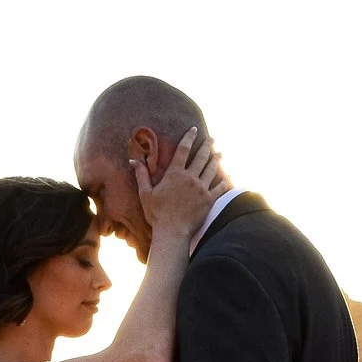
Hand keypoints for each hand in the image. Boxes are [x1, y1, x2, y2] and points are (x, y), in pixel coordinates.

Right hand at [135, 127, 229, 243]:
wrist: (172, 232)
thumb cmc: (156, 213)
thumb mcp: (145, 193)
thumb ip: (141, 175)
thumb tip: (133, 160)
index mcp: (175, 174)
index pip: (183, 149)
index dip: (189, 137)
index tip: (194, 129)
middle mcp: (190, 177)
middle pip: (201, 157)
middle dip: (207, 145)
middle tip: (212, 138)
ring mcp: (202, 188)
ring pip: (212, 169)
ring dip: (217, 159)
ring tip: (220, 153)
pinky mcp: (209, 200)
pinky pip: (221, 187)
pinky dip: (225, 181)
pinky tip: (229, 176)